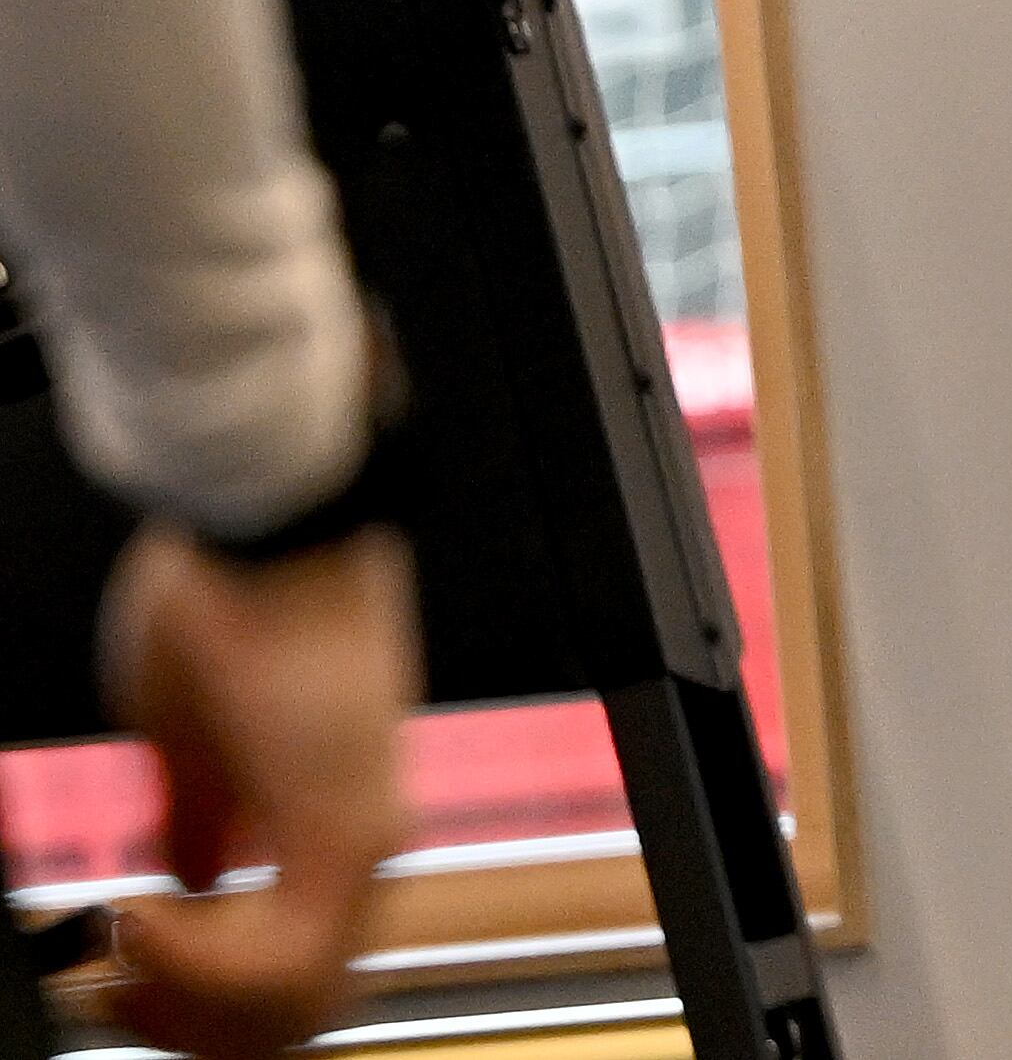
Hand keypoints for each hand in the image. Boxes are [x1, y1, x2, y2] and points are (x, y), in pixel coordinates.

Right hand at [94, 524, 419, 1059]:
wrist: (267, 525)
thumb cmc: (228, 598)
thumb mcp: (192, 733)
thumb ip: (202, 815)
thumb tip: (195, 879)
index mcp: (331, 812)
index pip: (296, 958)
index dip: (204, 993)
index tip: (126, 974)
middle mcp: (368, 835)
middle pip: (305, 1005)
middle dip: (196, 1023)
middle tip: (118, 993)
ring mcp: (367, 834)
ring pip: (304, 1002)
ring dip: (195, 1006)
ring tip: (123, 959)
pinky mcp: (347, 825)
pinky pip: (287, 961)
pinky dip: (201, 971)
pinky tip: (137, 919)